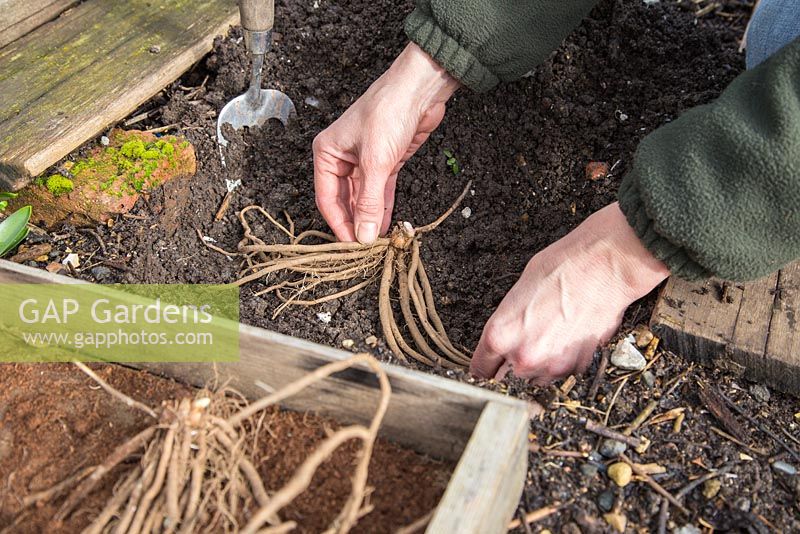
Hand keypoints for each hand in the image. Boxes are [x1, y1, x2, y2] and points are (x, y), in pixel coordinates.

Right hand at [313, 43, 459, 242]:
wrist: (419, 90)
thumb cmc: (389, 111)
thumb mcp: (376, 162)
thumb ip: (369, 201)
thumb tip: (363, 234)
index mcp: (327, 153)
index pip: (327, 198)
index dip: (338, 223)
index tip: (350, 245)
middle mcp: (342, 158)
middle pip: (344, 201)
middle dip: (355, 223)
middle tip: (365, 247)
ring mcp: (364, 161)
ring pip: (362, 198)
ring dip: (369, 218)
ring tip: (377, 240)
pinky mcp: (386, 163)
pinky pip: (380, 192)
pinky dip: (383, 208)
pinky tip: (386, 224)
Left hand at [470, 203, 669, 383]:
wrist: (603, 267)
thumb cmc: (560, 269)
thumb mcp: (516, 292)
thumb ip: (506, 326)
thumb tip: (503, 343)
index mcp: (500, 336)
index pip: (480, 370)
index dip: (484, 367)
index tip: (488, 367)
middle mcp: (523, 357)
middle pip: (507, 379)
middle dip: (511, 367)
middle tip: (522, 347)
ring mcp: (552, 365)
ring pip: (535, 380)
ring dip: (538, 367)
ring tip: (548, 339)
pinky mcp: (577, 367)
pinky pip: (561, 375)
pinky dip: (562, 364)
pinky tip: (567, 339)